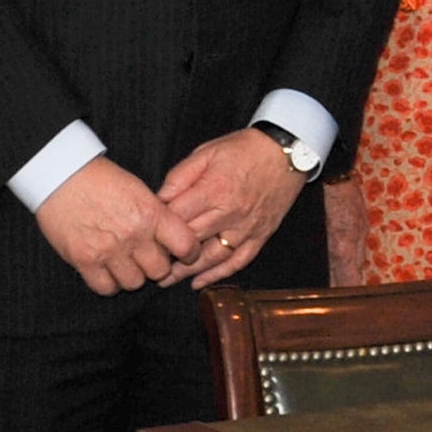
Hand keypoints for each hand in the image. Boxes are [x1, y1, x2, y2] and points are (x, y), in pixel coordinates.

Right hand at [37, 157, 196, 295]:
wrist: (61, 175)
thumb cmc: (101, 179)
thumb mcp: (139, 190)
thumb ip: (156, 215)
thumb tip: (170, 240)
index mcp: (151, 213)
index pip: (185, 245)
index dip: (188, 253)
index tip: (184, 254)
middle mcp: (133, 234)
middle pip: (160, 271)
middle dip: (155, 266)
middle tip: (146, 257)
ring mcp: (108, 250)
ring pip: (134, 283)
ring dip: (131, 275)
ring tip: (123, 262)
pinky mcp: (84, 260)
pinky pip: (106, 288)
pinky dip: (108, 283)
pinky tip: (106, 270)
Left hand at [156, 130, 310, 288]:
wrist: (287, 153)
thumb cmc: (244, 149)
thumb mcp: (206, 152)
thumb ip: (180, 176)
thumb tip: (159, 199)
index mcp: (215, 189)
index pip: (177, 217)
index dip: (157, 227)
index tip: (144, 234)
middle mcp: (231, 213)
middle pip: (191, 241)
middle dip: (167, 253)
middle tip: (148, 260)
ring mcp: (247, 228)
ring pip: (212, 258)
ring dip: (187, 271)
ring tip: (166, 279)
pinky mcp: (260, 236)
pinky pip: (238, 261)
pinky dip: (217, 275)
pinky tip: (199, 282)